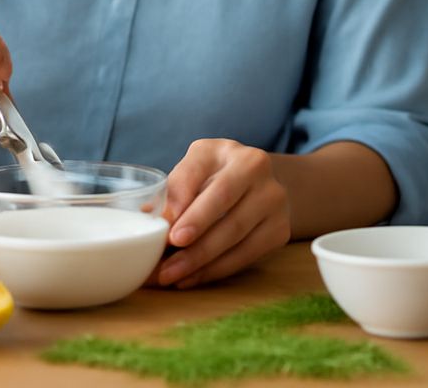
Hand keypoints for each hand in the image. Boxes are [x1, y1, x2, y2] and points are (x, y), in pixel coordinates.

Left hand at [153, 138, 290, 288]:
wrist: (259, 187)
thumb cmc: (214, 177)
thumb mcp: (193, 171)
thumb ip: (173, 190)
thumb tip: (146, 218)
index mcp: (224, 149)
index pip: (197, 171)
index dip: (181, 198)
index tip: (165, 226)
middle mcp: (255, 167)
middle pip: (221, 200)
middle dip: (193, 229)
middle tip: (168, 255)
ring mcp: (273, 199)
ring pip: (235, 233)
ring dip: (200, 259)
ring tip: (171, 275)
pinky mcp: (280, 230)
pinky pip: (246, 255)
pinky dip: (216, 270)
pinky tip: (192, 278)